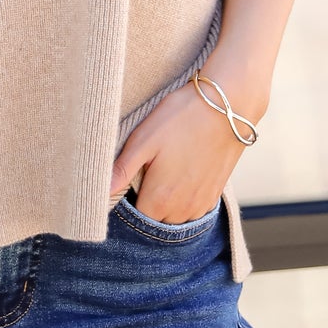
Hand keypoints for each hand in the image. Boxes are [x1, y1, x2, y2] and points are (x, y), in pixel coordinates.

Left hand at [110, 74, 263, 222]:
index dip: (127, 201)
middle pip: (155, 220)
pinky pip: (192, 209)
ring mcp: (201, 205)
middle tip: (146, 172)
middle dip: (147, 203)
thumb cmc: (182, 118)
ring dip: (166, 203)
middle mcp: (182, 210)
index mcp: (159, 200)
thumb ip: (122, 171)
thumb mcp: (143, 140)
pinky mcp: (215, 195)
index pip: (135, 218)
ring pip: (174, 217)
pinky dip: (184, 199)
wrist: (228, 107)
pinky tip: (182, 174)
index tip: (127, 181)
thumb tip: (99, 192)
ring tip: (165, 171)